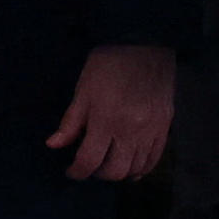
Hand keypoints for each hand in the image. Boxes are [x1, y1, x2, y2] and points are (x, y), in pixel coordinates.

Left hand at [49, 45, 177, 181]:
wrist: (146, 44)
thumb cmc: (109, 64)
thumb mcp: (83, 89)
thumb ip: (71, 121)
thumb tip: (53, 145)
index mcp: (106, 120)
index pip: (89, 161)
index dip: (77, 171)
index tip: (71, 170)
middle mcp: (131, 131)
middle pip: (114, 171)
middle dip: (98, 174)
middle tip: (90, 165)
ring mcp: (151, 130)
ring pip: (136, 168)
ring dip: (120, 173)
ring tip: (110, 164)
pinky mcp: (165, 126)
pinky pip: (155, 158)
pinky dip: (142, 168)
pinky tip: (133, 167)